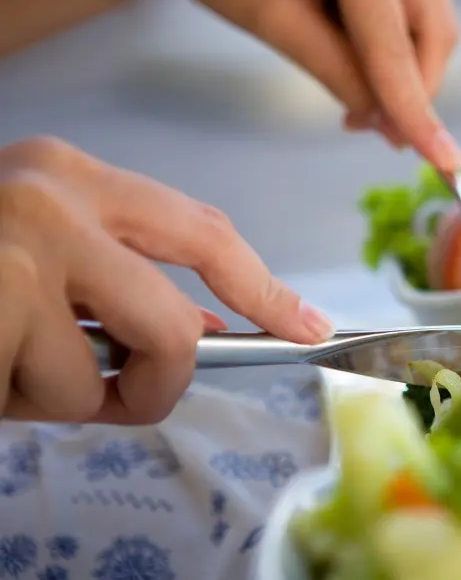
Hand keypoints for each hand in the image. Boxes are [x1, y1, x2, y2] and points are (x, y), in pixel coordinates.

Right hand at [0, 137, 333, 423]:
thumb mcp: (38, 251)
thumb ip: (118, 278)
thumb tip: (200, 332)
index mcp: (74, 177)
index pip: (206, 235)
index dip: (265, 291)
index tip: (310, 327)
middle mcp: (54, 202)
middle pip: (175, 329)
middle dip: (159, 384)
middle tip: (124, 399)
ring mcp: (18, 254)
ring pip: (99, 383)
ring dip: (58, 398)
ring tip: (5, 363)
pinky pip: (39, 400)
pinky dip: (9, 402)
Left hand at [165, 0, 460, 170]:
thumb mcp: (265, 12)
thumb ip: (333, 66)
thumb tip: (384, 120)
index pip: (393, 42)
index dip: (414, 109)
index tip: (446, 164)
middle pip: (435, 28)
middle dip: (415, 89)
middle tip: (372, 131)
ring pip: (433, 21)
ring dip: (407, 71)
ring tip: (359, 102)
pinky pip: (415, 7)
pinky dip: (397, 46)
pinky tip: (360, 62)